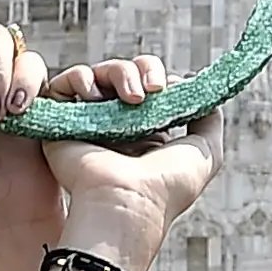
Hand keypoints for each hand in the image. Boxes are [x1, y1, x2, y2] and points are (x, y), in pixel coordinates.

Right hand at [35, 68, 221, 270]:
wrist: (128, 201)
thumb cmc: (167, 184)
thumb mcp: (206, 152)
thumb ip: (209, 121)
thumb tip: (202, 94)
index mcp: (145, 131)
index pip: (148, 86)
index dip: (157, 76)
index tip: (169, 86)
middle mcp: (115, 125)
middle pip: (126, 73)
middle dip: (143, 69)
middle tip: (153, 89)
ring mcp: (88, 122)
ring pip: (99, 74)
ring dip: (119, 73)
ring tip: (132, 99)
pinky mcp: (62, 121)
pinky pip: (64, 83)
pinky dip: (80, 78)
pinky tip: (96, 94)